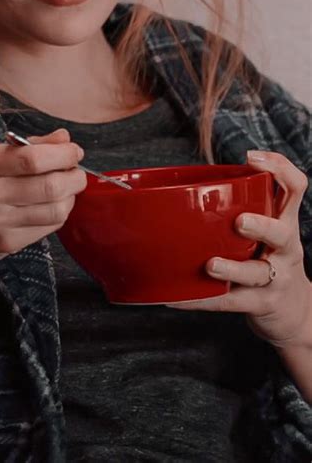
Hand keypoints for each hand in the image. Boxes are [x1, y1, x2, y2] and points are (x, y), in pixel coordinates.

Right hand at [0, 128, 86, 270]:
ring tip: (68, 190)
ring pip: (55, 210)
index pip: (33, 157)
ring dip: (71, 198)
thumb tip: (64, 138)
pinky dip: (59, 215)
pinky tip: (53, 207)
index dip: (63, 154)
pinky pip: (47, 228)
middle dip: (75, 177)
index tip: (75, 151)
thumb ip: (26, 147)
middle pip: (50, 186)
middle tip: (77, 173)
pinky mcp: (5, 243)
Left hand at [166, 151, 311, 348]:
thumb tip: (192, 182)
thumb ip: (245, 205)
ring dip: (232, 269)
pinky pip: (229, 303)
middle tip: (240, 222)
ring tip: (210, 265)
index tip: (253, 157)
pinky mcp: (259, 305)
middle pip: (282, 234)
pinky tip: (175, 297)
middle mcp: (285, 249)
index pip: (295, 188)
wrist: (293, 312)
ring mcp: (275, 279)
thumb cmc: (270, 260)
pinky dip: (202, 300)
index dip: (281, 169)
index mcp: (285, 222)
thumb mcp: (268, 230)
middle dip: (262, 227)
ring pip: (256, 273)